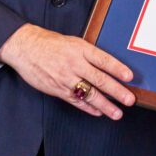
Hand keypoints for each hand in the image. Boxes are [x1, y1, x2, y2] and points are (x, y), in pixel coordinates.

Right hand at [0, 23, 134, 119]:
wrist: (25, 48)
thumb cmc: (49, 43)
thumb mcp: (72, 41)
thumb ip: (88, 53)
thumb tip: (107, 66)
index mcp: (80, 49)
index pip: (103, 60)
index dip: (118, 69)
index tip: (129, 77)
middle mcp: (74, 64)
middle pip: (99, 79)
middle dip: (117, 91)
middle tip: (129, 99)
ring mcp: (66, 78)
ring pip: (89, 94)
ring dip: (105, 105)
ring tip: (117, 113)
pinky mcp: (58, 90)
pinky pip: (76, 101)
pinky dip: (88, 108)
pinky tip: (98, 112)